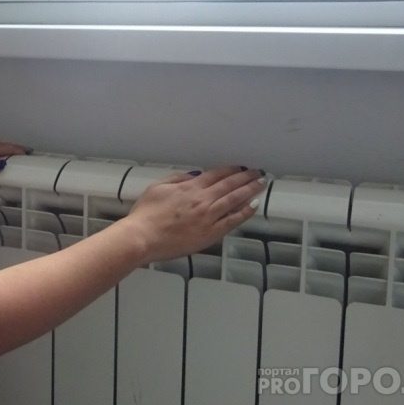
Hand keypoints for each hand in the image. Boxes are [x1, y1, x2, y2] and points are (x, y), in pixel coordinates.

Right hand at [119, 166, 266, 263]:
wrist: (143, 237)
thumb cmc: (146, 214)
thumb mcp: (157, 187)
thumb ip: (177, 178)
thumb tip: (194, 175)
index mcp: (189, 187)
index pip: (216, 175)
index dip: (230, 170)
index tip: (240, 167)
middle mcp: (203, 199)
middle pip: (229, 185)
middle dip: (246, 177)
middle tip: (258, 172)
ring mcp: (209, 217)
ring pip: (235, 199)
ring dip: (250, 190)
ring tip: (261, 183)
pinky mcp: (211, 233)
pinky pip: (232, 220)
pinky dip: (244, 212)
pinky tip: (253, 205)